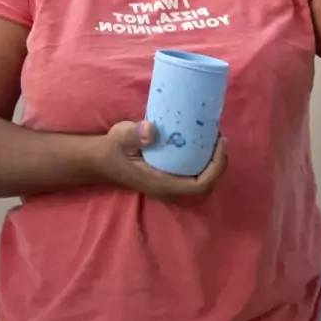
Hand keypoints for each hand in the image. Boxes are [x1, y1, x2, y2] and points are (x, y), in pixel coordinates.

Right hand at [99, 120, 226, 199]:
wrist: (100, 160)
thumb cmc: (112, 149)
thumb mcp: (120, 137)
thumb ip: (133, 135)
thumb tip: (150, 131)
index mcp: (162, 185)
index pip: (200, 185)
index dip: (216, 167)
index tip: (220, 143)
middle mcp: (169, 189)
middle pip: (206, 185)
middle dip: (219, 163)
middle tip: (220, 138)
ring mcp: (169, 185)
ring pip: (201, 181)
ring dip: (213, 162)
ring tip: (215, 137)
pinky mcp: (168, 177)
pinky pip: (193, 174)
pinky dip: (203, 161)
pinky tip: (202, 142)